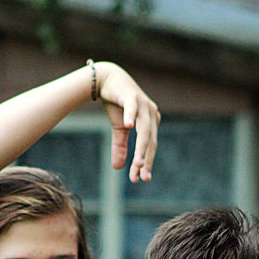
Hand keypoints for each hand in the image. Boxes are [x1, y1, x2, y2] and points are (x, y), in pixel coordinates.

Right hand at [95, 62, 159, 183]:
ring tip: (137, 163)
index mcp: (151, 123)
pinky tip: (129, 126)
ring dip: (141, 147)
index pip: (149, 147)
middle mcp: (151, 114)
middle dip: (145, 160)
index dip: (144, 163)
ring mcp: (143, 104)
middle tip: (142, 177)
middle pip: (150, 142)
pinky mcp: (131, 96)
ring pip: (144, 130)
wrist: (107, 79)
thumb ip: (120, 147)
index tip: (139, 179)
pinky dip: (130, 117)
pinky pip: (132, 108)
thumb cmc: (117, 104)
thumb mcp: (118, 128)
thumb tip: (117, 168)